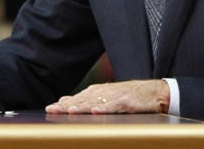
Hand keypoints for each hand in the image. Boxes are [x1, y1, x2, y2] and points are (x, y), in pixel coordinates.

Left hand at [45, 80, 168, 114]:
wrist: (154, 92)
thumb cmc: (129, 96)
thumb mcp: (107, 96)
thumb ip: (88, 100)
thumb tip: (65, 102)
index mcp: (97, 92)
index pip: (77, 98)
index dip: (63, 104)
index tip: (49, 109)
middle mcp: (104, 92)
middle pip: (82, 100)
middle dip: (67, 105)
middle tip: (53, 110)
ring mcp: (115, 97)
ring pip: (95, 102)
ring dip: (82, 106)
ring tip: (70, 111)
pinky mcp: (127, 102)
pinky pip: (114, 106)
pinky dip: (105, 109)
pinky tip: (96, 112)